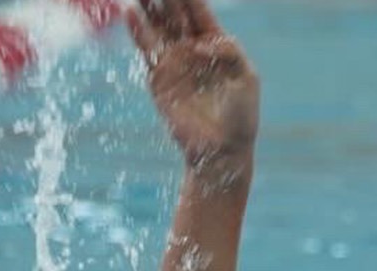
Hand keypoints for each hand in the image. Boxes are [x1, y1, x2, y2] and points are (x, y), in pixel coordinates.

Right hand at [128, 0, 259, 186]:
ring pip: (158, 25)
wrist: (221, 150)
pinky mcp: (159, 78)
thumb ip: (228, 53)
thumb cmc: (240, 116)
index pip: (198, 10)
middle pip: (174, 12)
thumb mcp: (246, 79)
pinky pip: (147, 49)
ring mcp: (174, 61)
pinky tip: (130, 13)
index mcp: (216, 43)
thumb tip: (199, 43)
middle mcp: (192, 48)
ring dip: (148, 6)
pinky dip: (138, 31)